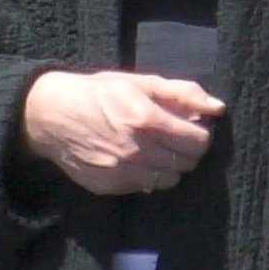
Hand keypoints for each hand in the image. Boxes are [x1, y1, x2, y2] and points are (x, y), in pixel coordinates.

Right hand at [21, 70, 224, 196]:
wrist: (50, 116)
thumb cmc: (98, 93)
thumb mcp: (140, 82)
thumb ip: (182, 93)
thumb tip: (218, 107)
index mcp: (147, 119)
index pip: (198, 141)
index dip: (201, 133)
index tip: (192, 127)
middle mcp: (138, 151)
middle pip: (187, 163)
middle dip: (187, 150)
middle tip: (174, 137)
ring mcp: (124, 173)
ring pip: (170, 179)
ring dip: (170, 165)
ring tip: (155, 148)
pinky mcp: (112, 187)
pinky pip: (146, 187)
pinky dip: (148, 175)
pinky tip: (135, 158)